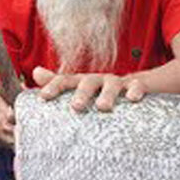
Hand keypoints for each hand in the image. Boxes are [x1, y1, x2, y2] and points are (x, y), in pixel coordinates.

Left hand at [32, 67, 146, 112]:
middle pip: (88, 82)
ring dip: (107, 94)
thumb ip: (59, 82)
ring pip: (112, 85)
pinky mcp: (140, 86)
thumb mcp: (82, 88)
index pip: (66, 81)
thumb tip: (36, 72)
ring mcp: (120, 83)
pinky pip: (138, 85)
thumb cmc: (105, 91)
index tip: (44, 97)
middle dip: (82, 93)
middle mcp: (100, 80)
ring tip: (103, 107)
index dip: (54, 86)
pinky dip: (135, 90)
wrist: (143, 83)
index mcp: (84, 82)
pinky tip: (132, 98)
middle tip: (76, 107)